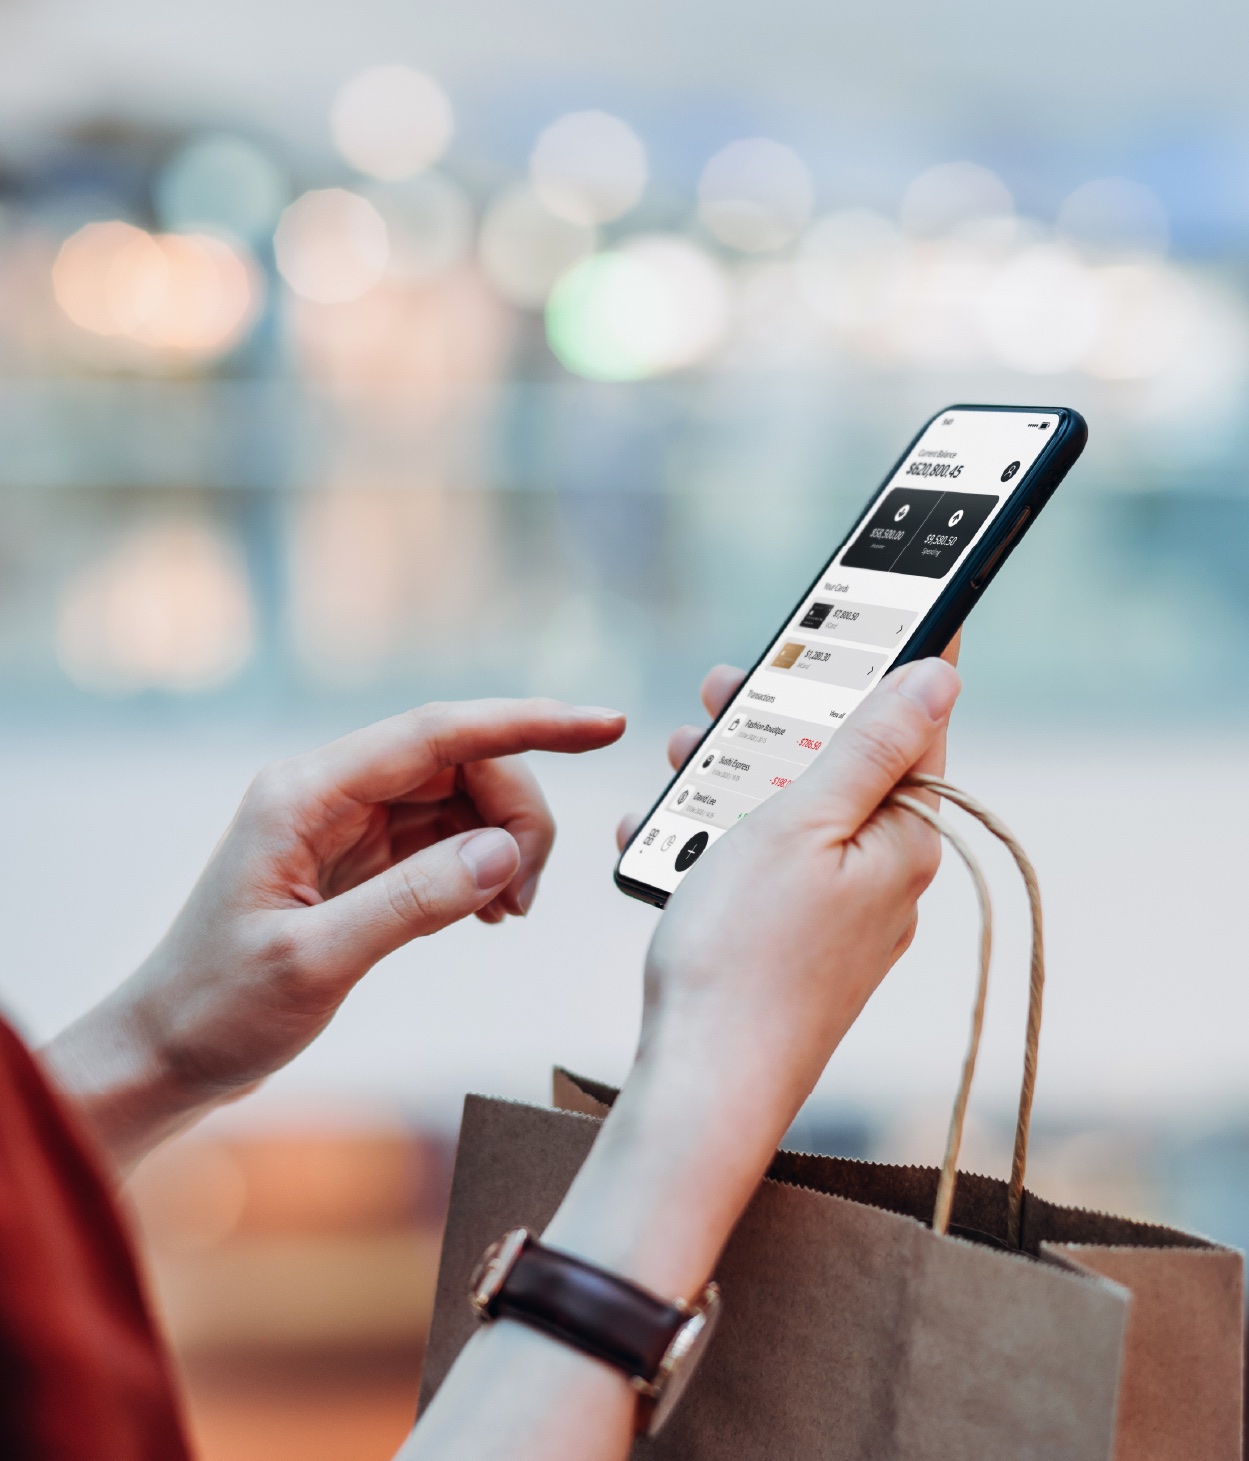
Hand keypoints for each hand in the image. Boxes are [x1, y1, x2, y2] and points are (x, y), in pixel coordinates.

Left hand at [44, 698, 624, 1170]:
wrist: (166, 1055)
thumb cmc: (217, 1009)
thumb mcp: (315, 961)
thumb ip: (413, 901)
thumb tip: (505, 852)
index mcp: (306, 794)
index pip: (438, 732)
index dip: (528, 722)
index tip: (602, 724)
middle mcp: (328, 794)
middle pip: (460, 764)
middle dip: (516, 815)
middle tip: (526, 896)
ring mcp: (344, 826)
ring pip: (459, 800)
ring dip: (502, 845)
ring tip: (507, 913)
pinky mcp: (358, 861)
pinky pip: (442, 840)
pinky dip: (479, 868)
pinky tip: (485, 913)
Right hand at [546, 656, 960, 1299]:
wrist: (704, 1085)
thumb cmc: (744, 952)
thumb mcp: (802, 821)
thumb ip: (869, 744)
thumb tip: (938, 674)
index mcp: (904, 840)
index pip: (912, 728)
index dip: (882, 666)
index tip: (864, 614)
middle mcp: (886, 878)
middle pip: (841, 768)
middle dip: (778, 721)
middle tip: (722, 688)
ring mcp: (842, 918)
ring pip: (794, 817)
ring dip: (734, 780)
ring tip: (679, 758)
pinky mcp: (799, 947)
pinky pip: (766, 872)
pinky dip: (717, 844)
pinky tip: (664, 837)